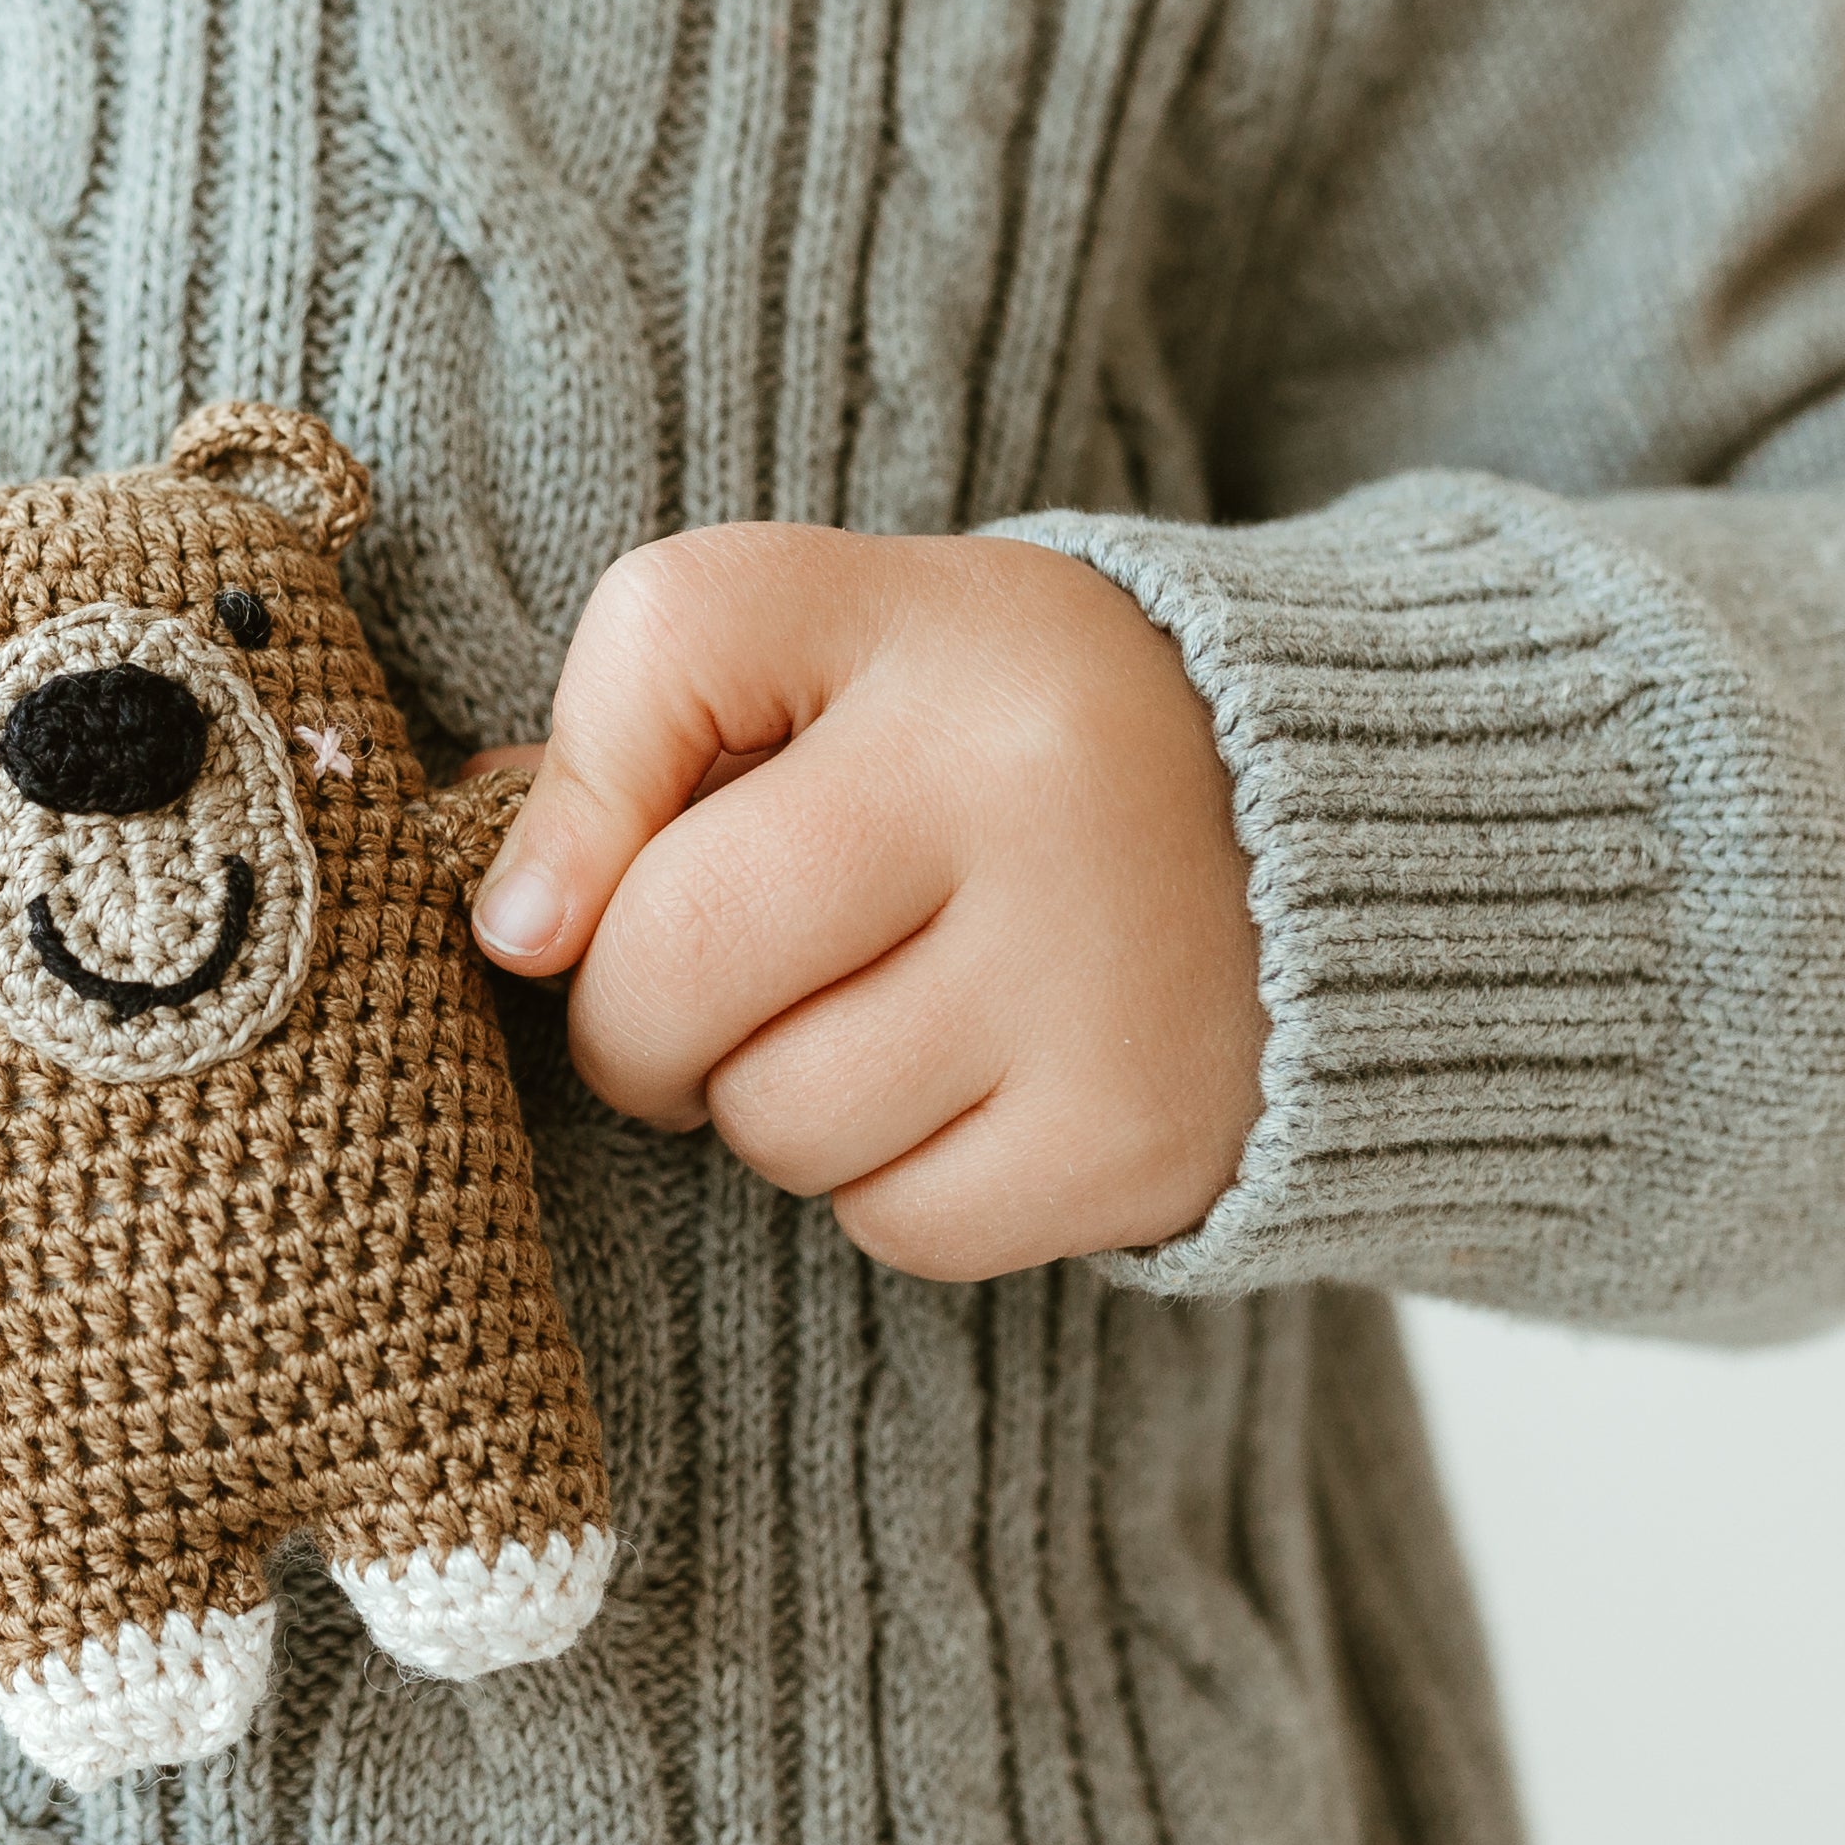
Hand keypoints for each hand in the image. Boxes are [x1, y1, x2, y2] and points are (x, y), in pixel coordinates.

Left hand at [467, 529, 1264, 1280]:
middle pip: (675, 957)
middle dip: (636, 1018)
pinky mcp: (1138, 1135)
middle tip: (696, 1004)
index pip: (671, 639)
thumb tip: (509, 924)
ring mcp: (1095, 971)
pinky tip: (961, 1092)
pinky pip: (891, 1221)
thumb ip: (643, 735)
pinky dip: (886, 1187)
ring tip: (868, 1023)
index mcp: (936, 622)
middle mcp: (1026, 784)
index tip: (556, 898)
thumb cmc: (1006, 738)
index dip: (568, 793)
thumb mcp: (845, 655)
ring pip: (772, 1116)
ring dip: (767, 1106)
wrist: (1335, 836)